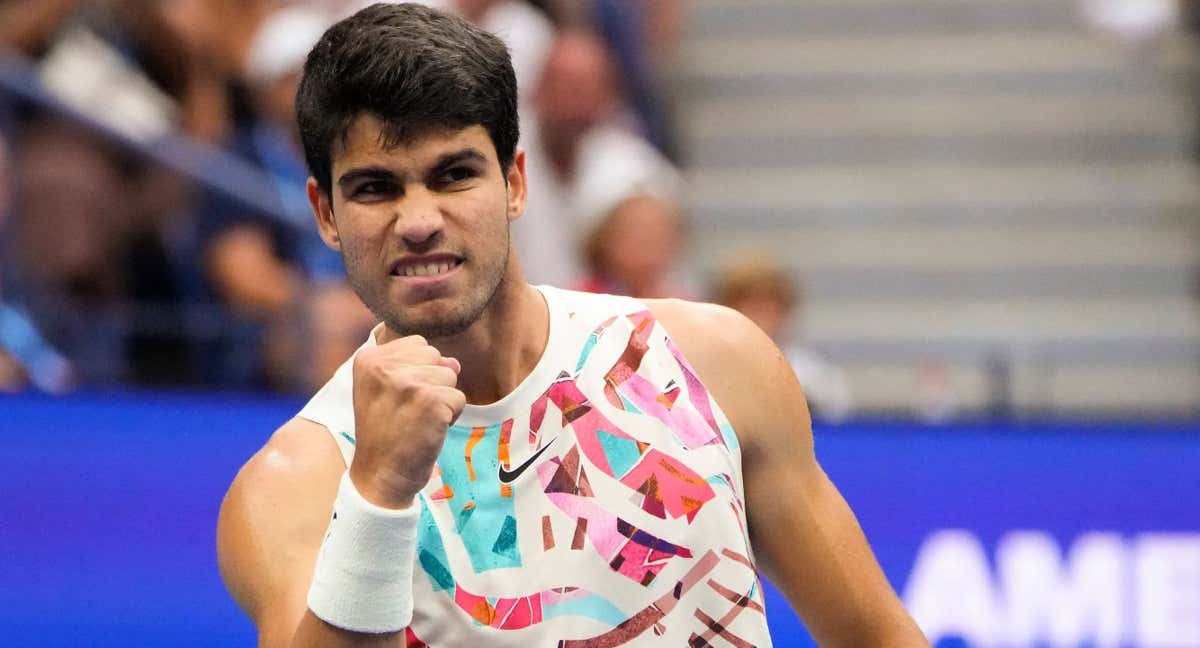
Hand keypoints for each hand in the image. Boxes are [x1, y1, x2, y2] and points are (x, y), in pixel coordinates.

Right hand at [347, 335, 464, 508]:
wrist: (380, 476)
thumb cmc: (386, 433)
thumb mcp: (385, 390)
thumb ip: (415, 366)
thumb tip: (454, 363)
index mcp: (368, 358)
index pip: (417, 344)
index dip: (417, 371)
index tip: (398, 398)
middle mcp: (384, 366)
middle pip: (435, 356)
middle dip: (432, 383)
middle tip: (409, 411)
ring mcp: (407, 383)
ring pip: (450, 375)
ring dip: (442, 400)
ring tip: (418, 420)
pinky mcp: (430, 401)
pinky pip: (459, 398)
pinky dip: (451, 417)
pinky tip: (428, 430)